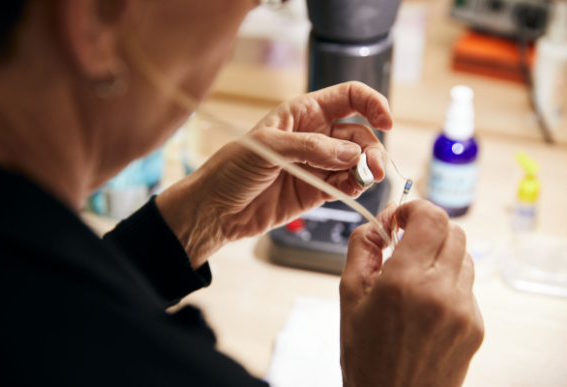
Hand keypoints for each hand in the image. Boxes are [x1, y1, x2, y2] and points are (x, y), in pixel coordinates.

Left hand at [157, 82, 392, 267]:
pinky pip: (346, 184)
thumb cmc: (231, 169)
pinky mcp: (316, 191)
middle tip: (373, 168)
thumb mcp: (268, 148)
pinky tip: (353, 189)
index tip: (386, 122)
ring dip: (367, 168)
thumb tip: (351, 154)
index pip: (348, 97)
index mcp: (302, 113)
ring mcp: (317, 164)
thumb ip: (311, 148)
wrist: (216, 209)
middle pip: (358, 133)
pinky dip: (355, 186)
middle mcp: (314, 135)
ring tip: (365, 179)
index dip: (372, 104)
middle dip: (371, 148)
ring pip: (356, 160)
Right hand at [340, 200, 483, 386]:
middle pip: (453, 231)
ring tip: (415, 276)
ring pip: (464, 256)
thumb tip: (379, 223)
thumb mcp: (348, 295)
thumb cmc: (365, 354)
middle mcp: (441, 293)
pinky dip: (448, 282)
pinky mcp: (476, 326)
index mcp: (405, 282)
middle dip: (427, 229)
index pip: (432, 218)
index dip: (415, 207)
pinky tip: (427, 302)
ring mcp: (464, 311)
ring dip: (440, 254)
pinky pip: (468, 285)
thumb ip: (361, 247)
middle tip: (405, 243)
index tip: (401, 218)